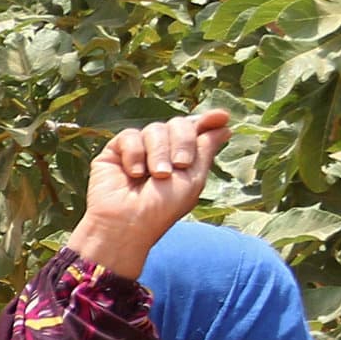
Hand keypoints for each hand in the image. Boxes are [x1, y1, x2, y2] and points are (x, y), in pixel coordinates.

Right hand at [65, 110, 226, 277]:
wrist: (127, 222)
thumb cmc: (162, 208)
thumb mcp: (193, 178)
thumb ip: (206, 148)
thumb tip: (224, 125)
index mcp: (183, 159)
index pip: (197, 130)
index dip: (209, 121)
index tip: (222, 117)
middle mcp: (162, 151)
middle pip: (179, 124)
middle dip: (182, 142)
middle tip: (179, 166)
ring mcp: (139, 150)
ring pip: (155, 128)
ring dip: (158, 153)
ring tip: (154, 176)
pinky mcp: (115, 152)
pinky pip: (130, 136)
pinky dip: (134, 154)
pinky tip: (133, 173)